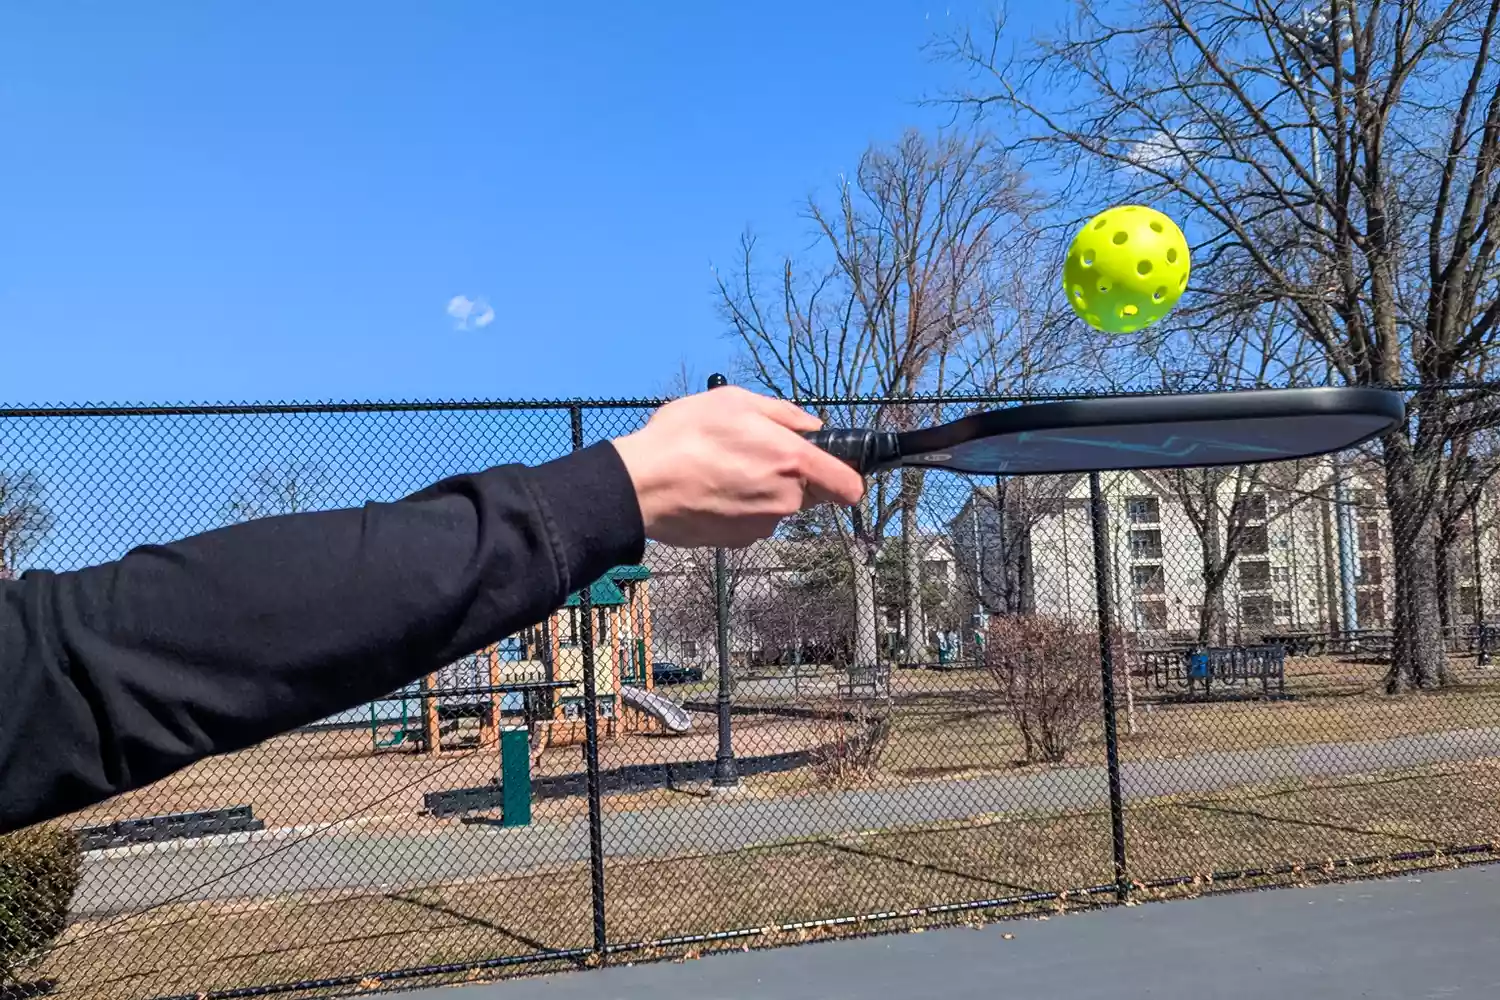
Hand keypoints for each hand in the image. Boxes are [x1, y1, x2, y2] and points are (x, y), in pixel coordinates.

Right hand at [611, 387, 865, 547]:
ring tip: (722, 469)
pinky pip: (751, 521)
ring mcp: (762, 525)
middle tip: (750, 453)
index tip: (831, 467)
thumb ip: (784, 414)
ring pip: (776, 506)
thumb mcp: (735, 401)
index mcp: (793, 462)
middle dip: (788, 475)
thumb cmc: (686, 435)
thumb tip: (813, 428)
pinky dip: (738, 507)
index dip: (846, 476)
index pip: (849, 486)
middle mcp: (785, 500)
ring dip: (760, 490)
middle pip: (807, 492)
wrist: (640, 485)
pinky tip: (710, 490)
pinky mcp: (737, 541)